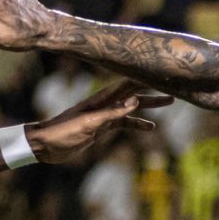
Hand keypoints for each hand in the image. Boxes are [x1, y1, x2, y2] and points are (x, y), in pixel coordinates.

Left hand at [31, 79, 169, 164]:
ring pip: (131, 108)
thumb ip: (112, 113)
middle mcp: (104, 104)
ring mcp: (103, 116)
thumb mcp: (89, 124)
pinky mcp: (100, 128)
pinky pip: (123, 123)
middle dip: (153, 91)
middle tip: (174, 90)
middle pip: (133, 93)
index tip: (163, 74)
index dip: (145, 78)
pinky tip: (149, 127)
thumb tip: (135, 101)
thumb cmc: (62, 132)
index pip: (128, 85)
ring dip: (149, 105)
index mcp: (100, 100)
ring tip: (168, 103)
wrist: (44, 145)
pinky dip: (137, 123)